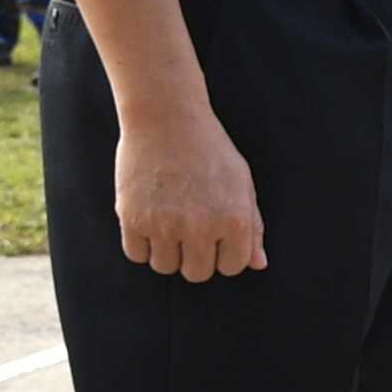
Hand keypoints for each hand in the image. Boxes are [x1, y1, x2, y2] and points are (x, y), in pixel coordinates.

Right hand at [116, 93, 265, 279]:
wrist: (166, 118)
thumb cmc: (209, 149)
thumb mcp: (242, 182)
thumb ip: (253, 226)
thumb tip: (259, 265)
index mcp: (234, 219)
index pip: (232, 267)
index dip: (224, 254)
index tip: (216, 236)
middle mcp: (201, 227)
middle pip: (197, 273)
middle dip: (196, 257)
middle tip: (190, 230)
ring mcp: (164, 225)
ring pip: (165, 267)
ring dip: (167, 251)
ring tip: (168, 221)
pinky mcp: (132, 219)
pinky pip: (136, 255)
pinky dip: (141, 244)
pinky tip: (148, 220)